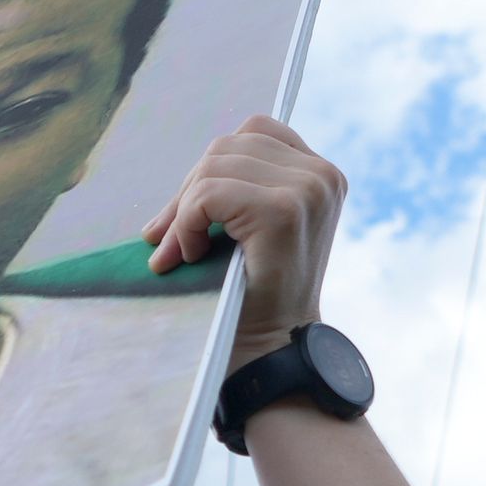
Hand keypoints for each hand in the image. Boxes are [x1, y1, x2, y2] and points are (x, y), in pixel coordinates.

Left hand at [144, 116, 348, 367]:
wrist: (274, 352)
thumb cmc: (256, 297)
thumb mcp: (250, 232)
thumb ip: (233, 192)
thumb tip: (173, 192)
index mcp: (319, 174)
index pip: (253, 134)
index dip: (209, 169)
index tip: (186, 215)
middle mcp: (321, 175)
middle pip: (227, 147)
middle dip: (187, 193)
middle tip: (164, 242)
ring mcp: (307, 189)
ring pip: (214, 167)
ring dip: (183, 212)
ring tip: (182, 253)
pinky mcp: (283, 210)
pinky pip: (209, 195)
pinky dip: (187, 224)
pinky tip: (191, 255)